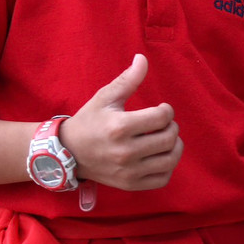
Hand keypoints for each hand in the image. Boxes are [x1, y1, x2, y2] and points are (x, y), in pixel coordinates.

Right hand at [59, 54, 182, 190]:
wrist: (69, 152)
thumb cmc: (90, 121)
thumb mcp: (106, 97)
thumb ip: (128, 79)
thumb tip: (142, 58)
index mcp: (120, 127)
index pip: (162, 117)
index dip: (166, 109)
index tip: (160, 109)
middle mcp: (125, 152)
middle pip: (169, 138)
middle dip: (171, 126)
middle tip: (162, 123)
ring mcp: (128, 172)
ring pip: (170, 159)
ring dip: (174, 145)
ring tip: (165, 138)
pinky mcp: (130, 184)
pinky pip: (162, 178)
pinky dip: (168, 166)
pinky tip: (160, 155)